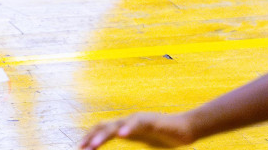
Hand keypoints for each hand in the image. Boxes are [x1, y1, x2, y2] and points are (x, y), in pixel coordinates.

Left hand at [80, 112, 195, 148]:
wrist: (187, 128)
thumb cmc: (165, 136)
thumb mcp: (144, 142)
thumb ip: (132, 141)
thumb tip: (122, 141)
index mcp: (127, 128)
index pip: (103, 129)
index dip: (91, 136)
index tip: (80, 147)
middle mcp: (130, 122)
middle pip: (106, 126)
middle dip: (91, 137)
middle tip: (81, 148)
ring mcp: (140, 120)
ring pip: (118, 125)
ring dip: (103, 136)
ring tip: (93, 145)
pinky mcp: (153, 121)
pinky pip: (139, 123)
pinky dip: (129, 128)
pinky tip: (121, 135)